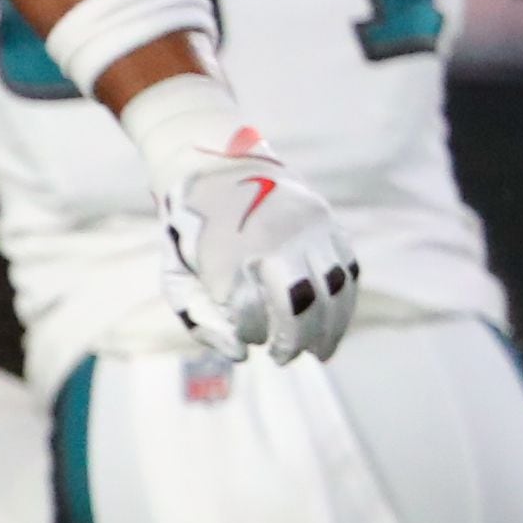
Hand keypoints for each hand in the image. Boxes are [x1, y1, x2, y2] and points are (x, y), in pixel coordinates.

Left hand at [155, 129, 360, 362]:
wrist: (214, 165)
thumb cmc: (191, 231)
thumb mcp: (176, 274)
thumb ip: (201, 320)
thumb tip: (241, 354)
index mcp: (226, 251)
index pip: (247, 308)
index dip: (251, 331)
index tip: (249, 339)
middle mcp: (269, 238)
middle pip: (298, 303)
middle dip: (295, 340)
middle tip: (284, 358)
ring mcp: (302, 227)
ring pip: (332, 288)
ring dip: (330, 328)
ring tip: (320, 351)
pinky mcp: (325, 220)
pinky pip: (347, 268)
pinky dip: (345, 301)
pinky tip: (334, 322)